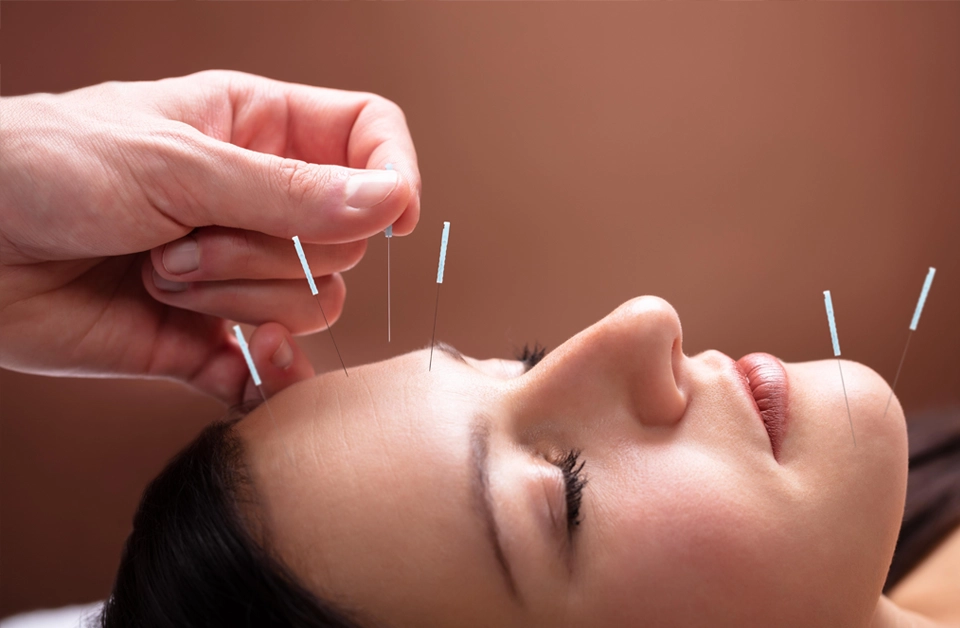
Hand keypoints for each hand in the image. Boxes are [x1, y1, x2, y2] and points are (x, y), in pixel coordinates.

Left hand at [0, 70, 419, 402]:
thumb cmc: (48, 167)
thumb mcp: (176, 163)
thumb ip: (290, 191)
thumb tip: (390, 203)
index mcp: (257, 130)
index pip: (368, 139)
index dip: (393, 173)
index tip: (393, 217)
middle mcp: (259, 201)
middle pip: (343, 238)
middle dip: (269, 248)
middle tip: (186, 235)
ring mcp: (238, 272)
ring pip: (311, 303)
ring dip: (236, 298)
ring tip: (160, 273)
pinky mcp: (208, 339)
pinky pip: (270, 369)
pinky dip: (266, 375)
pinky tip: (241, 363)